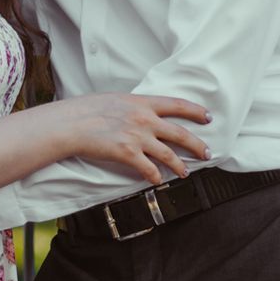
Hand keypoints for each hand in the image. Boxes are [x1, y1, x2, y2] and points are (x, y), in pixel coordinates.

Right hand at [59, 93, 211, 184]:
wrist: (71, 123)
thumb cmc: (87, 109)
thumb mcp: (116, 100)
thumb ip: (134, 106)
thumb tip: (142, 112)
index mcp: (142, 103)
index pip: (178, 105)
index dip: (196, 111)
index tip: (208, 117)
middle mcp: (145, 119)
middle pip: (181, 133)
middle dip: (198, 145)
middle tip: (208, 153)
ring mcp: (138, 137)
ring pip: (169, 155)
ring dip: (180, 166)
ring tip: (186, 173)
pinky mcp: (128, 154)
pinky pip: (149, 169)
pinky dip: (156, 177)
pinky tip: (158, 181)